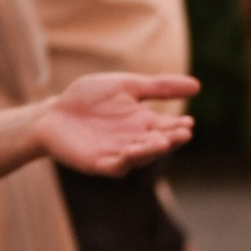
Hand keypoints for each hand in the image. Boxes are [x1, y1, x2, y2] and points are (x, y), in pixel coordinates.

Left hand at [37, 69, 197, 173]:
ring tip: (162, 141)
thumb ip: (158, 87)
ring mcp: (118, 154)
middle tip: (183, 133)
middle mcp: (135, 140)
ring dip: (151, 150)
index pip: (167, 127)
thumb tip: (197, 86)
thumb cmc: (88, 99)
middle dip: (170, 139)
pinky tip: (132, 151)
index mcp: (144, 123)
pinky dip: (125, 159)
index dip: (178, 127)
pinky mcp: (99, 163)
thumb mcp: (125, 85)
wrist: (53, 113)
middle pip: (158, 142)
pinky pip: (116, 165)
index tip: (188, 122)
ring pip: (140, 155)